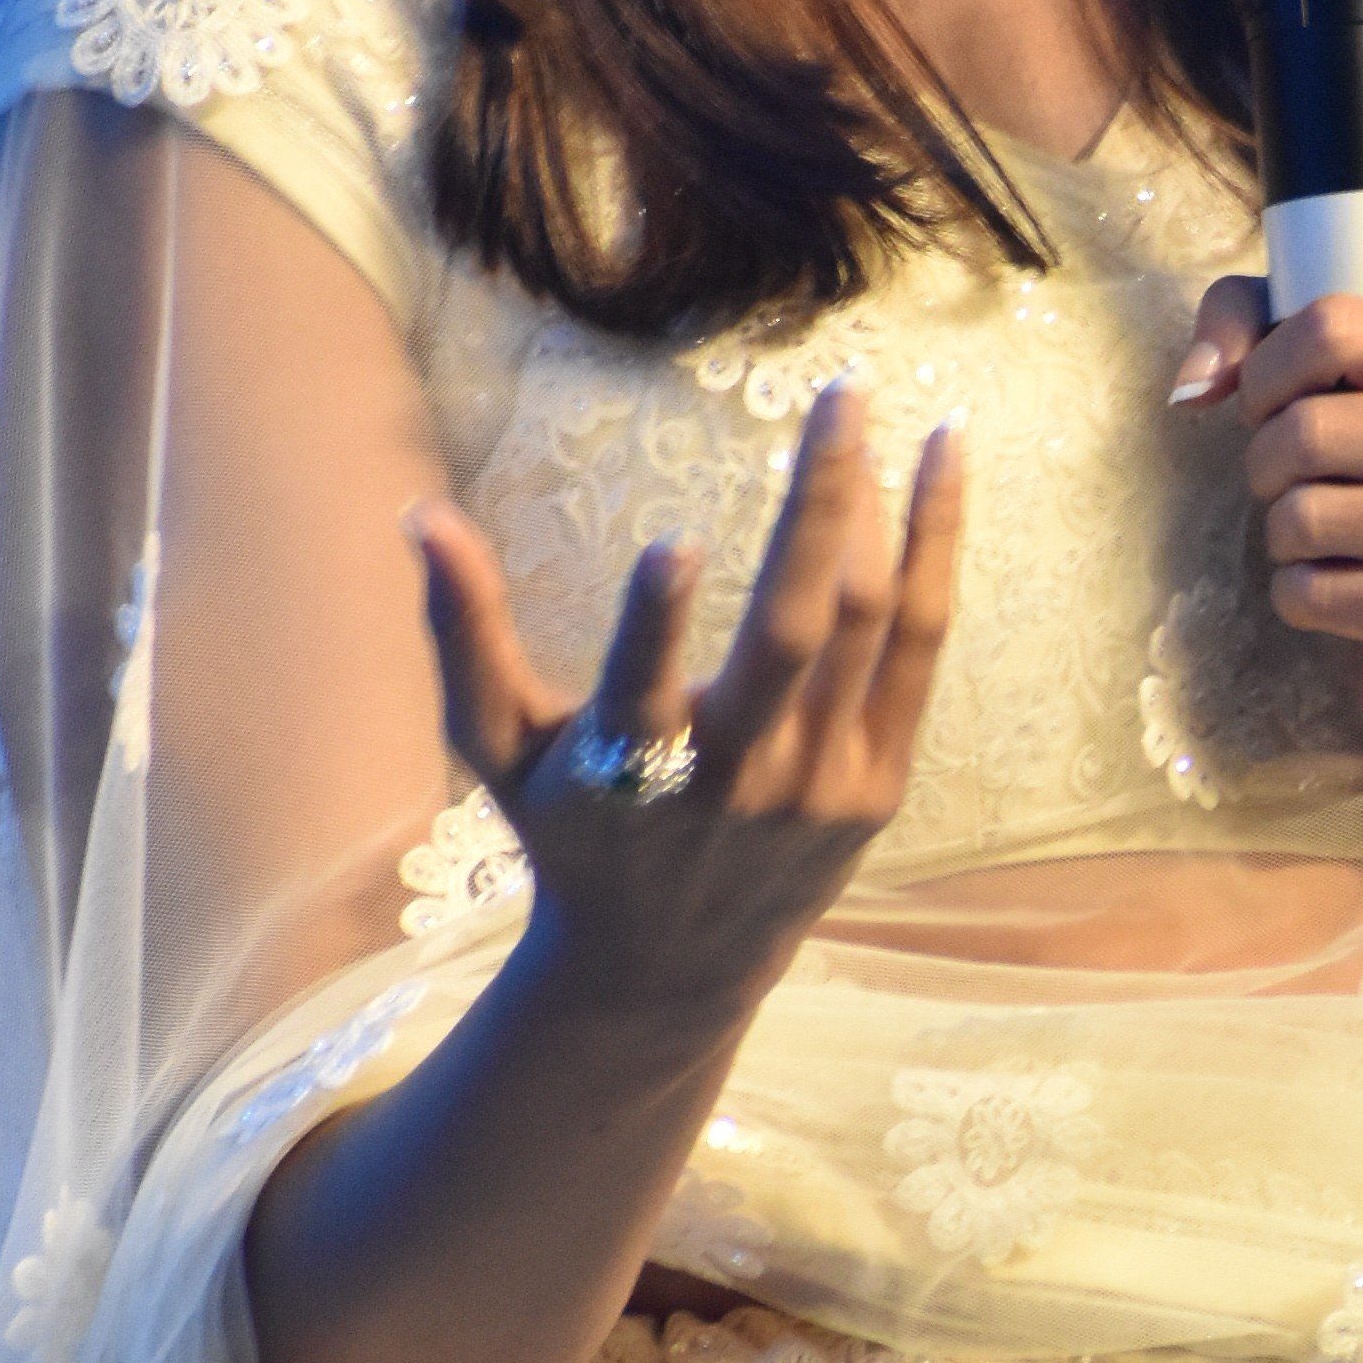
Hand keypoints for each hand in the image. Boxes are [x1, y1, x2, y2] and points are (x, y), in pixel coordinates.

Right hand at [412, 384, 963, 1050]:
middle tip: (838, 395)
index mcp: (632, 771)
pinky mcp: (876, 784)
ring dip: (885, 513)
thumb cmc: (575, 833)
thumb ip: (463, 635)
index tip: (676, 544)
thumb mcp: (500, 750)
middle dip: (821, 509)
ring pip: (868, 629)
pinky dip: (934, 555)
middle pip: (796, 633)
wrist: (670, 967)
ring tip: (870, 410)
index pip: (643, 694)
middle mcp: (738, 779)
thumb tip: (421, 517)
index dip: (656, 625)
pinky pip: (918, 650)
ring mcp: (819, 782)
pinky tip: (941, 468)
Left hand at [1172, 277, 1362, 793]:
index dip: (1268, 370)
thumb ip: (1254, 325)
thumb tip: (1192, 387)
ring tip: (1319, 533)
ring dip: (1284, 531)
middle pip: (1313, 428)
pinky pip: (1320, 593)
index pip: (1337, 325)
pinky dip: (1300, 595)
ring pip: (1308, 515)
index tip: (1271, 404)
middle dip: (1267, 460)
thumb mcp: (1348, 371)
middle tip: (1289, 479)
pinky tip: (1341, 586)